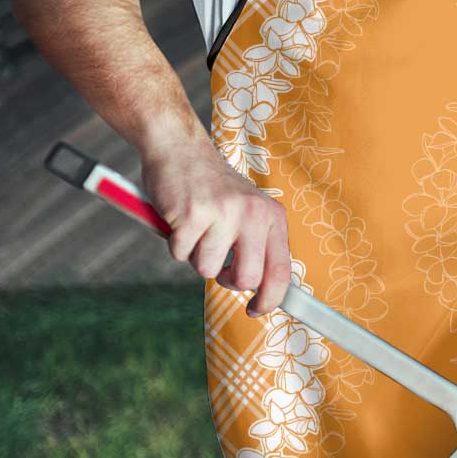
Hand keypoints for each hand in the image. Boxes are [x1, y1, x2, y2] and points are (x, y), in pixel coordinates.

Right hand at [141, 139, 290, 317]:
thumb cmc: (212, 187)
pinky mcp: (192, 215)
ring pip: (207, 270)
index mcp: (272, 215)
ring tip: (197, 228)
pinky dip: (175, 243)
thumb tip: (263, 290)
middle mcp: (253, 214)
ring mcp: (223, 214)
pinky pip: (180, 254)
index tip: (257, 310)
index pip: (281, 270)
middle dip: (228, 281)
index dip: (270, 299)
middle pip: (247, 279)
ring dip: (196, 256)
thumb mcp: (248, 210)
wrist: (179, 148)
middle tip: (218, 265)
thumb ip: (257, 244)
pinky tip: (180, 219)